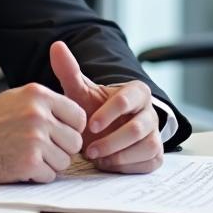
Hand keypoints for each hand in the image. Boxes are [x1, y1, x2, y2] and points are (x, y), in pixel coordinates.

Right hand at [0, 83, 85, 182]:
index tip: (61, 136)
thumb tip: (75, 119)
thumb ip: (46, 105)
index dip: (72, 129)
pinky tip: (21, 166)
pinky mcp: (28, 162)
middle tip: (44, 150)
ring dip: (50, 164)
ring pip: (64, 161)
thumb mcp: (18, 98)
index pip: (79, 117)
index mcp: (39, 96)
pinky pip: (49, 175)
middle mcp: (40, 115)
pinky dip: (37, 175)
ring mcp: (35, 139)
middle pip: (75, 141)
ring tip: (29, 156)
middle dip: (62, 149)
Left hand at [50, 41, 162, 173]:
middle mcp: (150, 112)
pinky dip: (128, 166)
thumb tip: (57, 46)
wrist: (106, 128)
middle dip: (112, 141)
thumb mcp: (81, 91)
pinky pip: (149, 162)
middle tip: (89, 150)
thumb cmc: (94, 108)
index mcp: (136, 92)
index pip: (128, 100)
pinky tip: (108, 164)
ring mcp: (155, 133)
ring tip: (97, 159)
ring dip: (120, 155)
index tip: (90, 125)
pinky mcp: (155, 154)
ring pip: (148, 146)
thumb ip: (69, 70)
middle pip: (138, 128)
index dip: (109, 113)